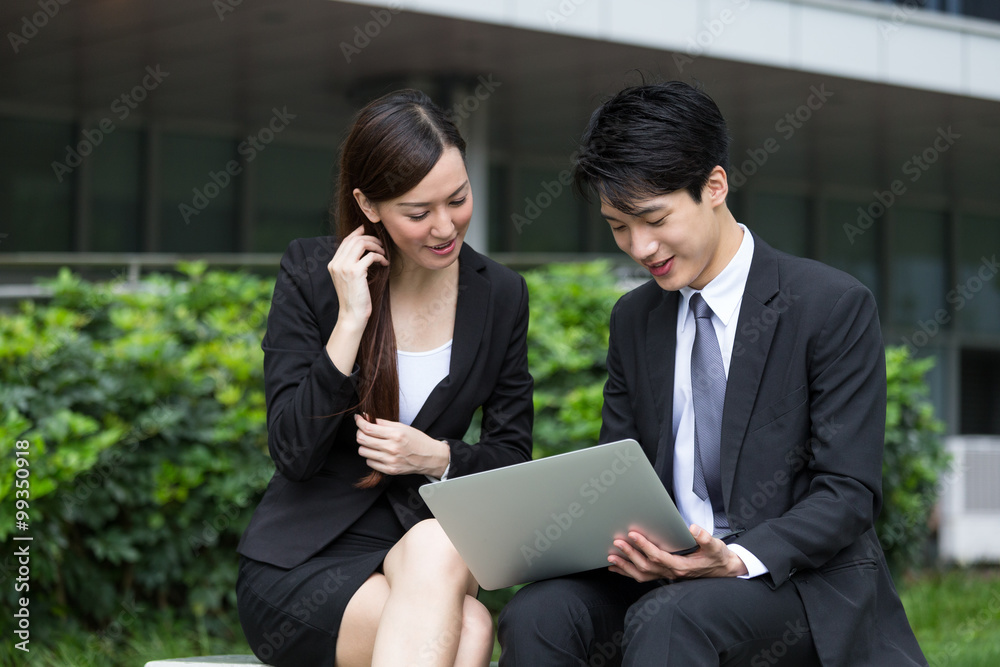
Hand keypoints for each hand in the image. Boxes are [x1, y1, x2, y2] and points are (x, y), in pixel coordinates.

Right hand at [328, 225, 388, 328]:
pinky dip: (380, 257)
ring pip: (362, 243)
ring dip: (376, 246)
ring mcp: (344, 267)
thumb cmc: (354, 298)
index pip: (345, 241)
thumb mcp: (349, 278)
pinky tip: (384, 263)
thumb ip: (351, 264)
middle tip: (381, 245)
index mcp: (333, 264)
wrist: (352, 314)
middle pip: (354, 239)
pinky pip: (370, 256)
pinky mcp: (355, 272)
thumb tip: (363, 248)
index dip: (358, 233)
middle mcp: (336, 263)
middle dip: (370, 238)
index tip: (368, 231)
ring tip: (383, 253)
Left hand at [354, 414, 449, 477]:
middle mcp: (392, 448)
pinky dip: (371, 456)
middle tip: (363, 429)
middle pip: (362, 440)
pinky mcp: (390, 470)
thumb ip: (384, 423)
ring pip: (363, 452)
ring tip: (372, 442)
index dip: (359, 422)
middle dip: (359, 432)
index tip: (358, 418)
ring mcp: (390, 461)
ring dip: (364, 445)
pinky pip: (370, 462)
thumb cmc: (418, 440)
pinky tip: (378, 452)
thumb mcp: (403, 427)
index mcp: (396, 435)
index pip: (368, 428)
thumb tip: (368, 418)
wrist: (430, 457)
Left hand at [607, 525, 748, 582]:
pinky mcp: (664, 574)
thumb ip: (705, 539)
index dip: (645, 546)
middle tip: (617, 542)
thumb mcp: (716, 547)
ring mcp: (666, 575)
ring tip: (610, 557)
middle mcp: (671, 573)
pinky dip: (628, 572)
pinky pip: (643, 576)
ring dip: (625, 566)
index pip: (659, 556)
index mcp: (682, 566)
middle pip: (646, 565)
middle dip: (630, 554)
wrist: (722, 570)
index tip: (633, 535)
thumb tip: (693, 529)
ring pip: (642, 574)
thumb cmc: (718, 557)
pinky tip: (616, 568)